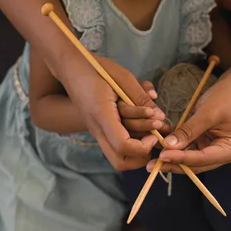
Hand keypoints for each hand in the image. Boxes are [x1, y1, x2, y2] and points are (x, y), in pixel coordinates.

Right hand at [57, 54, 163, 170]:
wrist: (70, 67)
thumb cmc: (95, 67)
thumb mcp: (121, 77)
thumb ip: (140, 97)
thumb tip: (160, 115)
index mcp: (102, 116)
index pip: (123, 145)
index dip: (143, 145)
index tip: (154, 133)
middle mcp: (98, 129)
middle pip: (120, 162)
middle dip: (141, 156)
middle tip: (152, 138)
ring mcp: (98, 131)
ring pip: (118, 156)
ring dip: (138, 148)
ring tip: (151, 129)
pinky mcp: (100, 129)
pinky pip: (116, 144)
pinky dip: (132, 140)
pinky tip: (141, 124)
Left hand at [150, 74, 230, 173]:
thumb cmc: (225, 97)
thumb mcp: (206, 114)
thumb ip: (188, 131)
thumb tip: (168, 147)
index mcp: (230, 150)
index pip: (202, 159)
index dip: (181, 159)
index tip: (162, 156)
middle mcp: (222, 155)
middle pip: (195, 165)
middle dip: (174, 164)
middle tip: (151, 164)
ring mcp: (213, 151)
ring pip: (189, 160)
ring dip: (172, 159)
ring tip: (151, 159)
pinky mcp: (204, 144)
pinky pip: (187, 150)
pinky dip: (175, 149)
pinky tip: (159, 147)